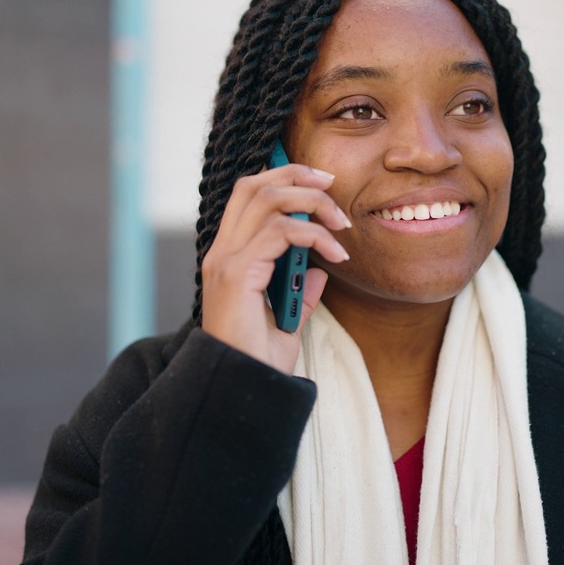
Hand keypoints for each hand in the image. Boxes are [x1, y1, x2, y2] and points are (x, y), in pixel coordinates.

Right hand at [200, 163, 350, 373]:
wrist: (246, 389)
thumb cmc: (259, 362)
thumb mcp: (285, 323)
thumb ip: (297, 294)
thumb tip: (317, 273)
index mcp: (228, 258)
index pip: (248, 197)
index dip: (282, 178)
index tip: (319, 183)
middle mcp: (221, 253)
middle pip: (253, 186)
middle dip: (295, 175)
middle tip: (332, 185)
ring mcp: (225, 261)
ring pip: (268, 200)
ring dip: (312, 203)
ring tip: (342, 223)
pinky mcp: (237, 274)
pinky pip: (281, 233)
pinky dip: (315, 236)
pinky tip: (337, 254)